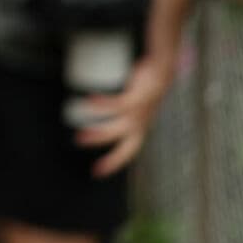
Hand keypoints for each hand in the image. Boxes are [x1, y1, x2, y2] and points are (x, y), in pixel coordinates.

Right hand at [75, 54, 175, 176]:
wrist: (162, 70)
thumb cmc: (145, 86)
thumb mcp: (134, 102)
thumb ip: (118, 106)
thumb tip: (90, 104)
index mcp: (139, 128)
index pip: (128, 152)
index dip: (113, 163)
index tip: (97, 172)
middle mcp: (140, 125)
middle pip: (125, 147)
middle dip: (108, 156)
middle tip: (84, 154)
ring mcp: (139, 113)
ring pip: (118, 129)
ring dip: (98, 135)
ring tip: (80, 136)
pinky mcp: (137, 98)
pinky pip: (118, 105)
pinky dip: (103, 105)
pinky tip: (89, 100)